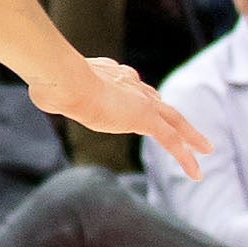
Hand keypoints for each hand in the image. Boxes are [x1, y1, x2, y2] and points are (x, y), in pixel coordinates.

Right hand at [33, 59, 211, 178]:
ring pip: (173, 120)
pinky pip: (172, 140)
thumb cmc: (53, 82)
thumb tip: (42, 93)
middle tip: (183, 127)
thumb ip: (53, 90)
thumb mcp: (51, 85)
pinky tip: (196, 172)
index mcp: (110, 74)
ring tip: (205, 149)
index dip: (139, 93)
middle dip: (169, 115)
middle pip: (157, 101)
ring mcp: (140, 101)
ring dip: (190, 135)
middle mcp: (129, 84)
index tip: (145, 99)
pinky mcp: (145, 119)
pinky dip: (186, 156)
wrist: (65, 80)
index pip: (132, 85)